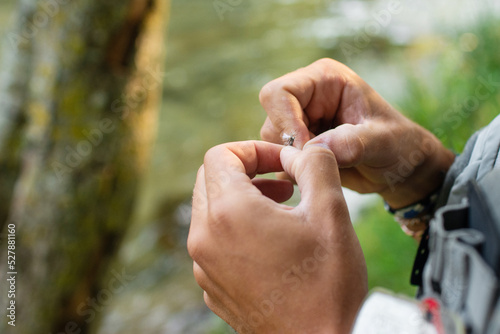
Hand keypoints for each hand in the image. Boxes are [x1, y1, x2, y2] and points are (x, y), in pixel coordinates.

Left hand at [188, 141, 366, 333]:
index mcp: (229, 213)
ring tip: (282, 209)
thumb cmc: (327, 284)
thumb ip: (316, 165)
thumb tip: (303, 149)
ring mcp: (204, 266)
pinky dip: (236, 229)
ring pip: (209, 210)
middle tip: (283, 184)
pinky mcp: (212, 287)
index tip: (284, 164)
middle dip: (246, 171)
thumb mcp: (330, 212)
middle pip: (210, 179)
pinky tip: (271, 244)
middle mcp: (204, 238)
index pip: (220, 155)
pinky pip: (213, 241)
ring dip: (241, 199)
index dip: (254, 150)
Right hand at [259, 58, 454, 207]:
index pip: (279, 92)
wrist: (400, 169)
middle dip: (292, 147)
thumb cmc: (398, 145)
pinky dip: (295, 172)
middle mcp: (306, 98)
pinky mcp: (297, 146)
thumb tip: (315, 149)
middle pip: (272, 121)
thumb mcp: (383, 141)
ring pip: (272, 143)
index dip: (286, 121)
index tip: (307, 148)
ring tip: (330, 168)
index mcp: (324, 80)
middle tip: (321, 164)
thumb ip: (352, 143)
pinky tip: (322, 174)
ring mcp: (300, 122)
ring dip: (295, 162)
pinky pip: (279, 161)